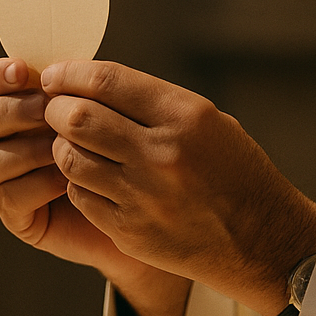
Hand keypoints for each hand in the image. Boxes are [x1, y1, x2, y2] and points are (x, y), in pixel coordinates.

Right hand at [0, 57, 190, 315]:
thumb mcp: (110, 111)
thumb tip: (62, 63)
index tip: (25, 70)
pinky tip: (68, 181)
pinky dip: (37, 183)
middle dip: (10, 111)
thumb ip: (82, 87)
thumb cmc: (131, 152)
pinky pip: (8, 195)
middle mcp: (3, 141)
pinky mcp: (16, 215)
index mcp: (18, 105)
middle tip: (46, 110)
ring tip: (66, 147)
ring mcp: (4, 181)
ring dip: (26, 149)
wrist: (149, 209)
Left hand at [41, 60, 315, 315]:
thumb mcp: (207, 122)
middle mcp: (162, 155)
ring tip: (74, 144)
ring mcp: (143, 196)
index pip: (107, 82)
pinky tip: (92, 177)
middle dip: (56, 109)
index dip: (70, 74)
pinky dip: (78, 182)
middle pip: (77, 119)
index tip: (54, 75)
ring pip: (70, 159)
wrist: (260, 240)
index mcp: (185, 117)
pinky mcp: (129, 230)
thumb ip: (150, 102)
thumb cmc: (233, 172)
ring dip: (63, 147)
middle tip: (54, 110)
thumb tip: (88, 83)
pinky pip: (80, 196)